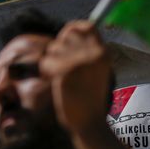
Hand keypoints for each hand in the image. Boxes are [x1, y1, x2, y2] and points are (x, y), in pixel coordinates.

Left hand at [39, 20, 111, 136]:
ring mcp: (79, 62)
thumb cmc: (90, 97)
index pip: (86, 26)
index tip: (68, 39)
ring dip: (52, 62)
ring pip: (53, 49)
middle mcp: (93, 55)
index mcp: (103, 53)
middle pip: (66, 35)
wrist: (89, 122)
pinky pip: (46, 62)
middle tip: (64, 66)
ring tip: (64, 79)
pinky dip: (47, 72)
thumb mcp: (97, 70)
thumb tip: (69, 31)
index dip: (73, 29)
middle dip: (60, 48)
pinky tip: (57, 84)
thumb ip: (88, 51)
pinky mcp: (64, 72)